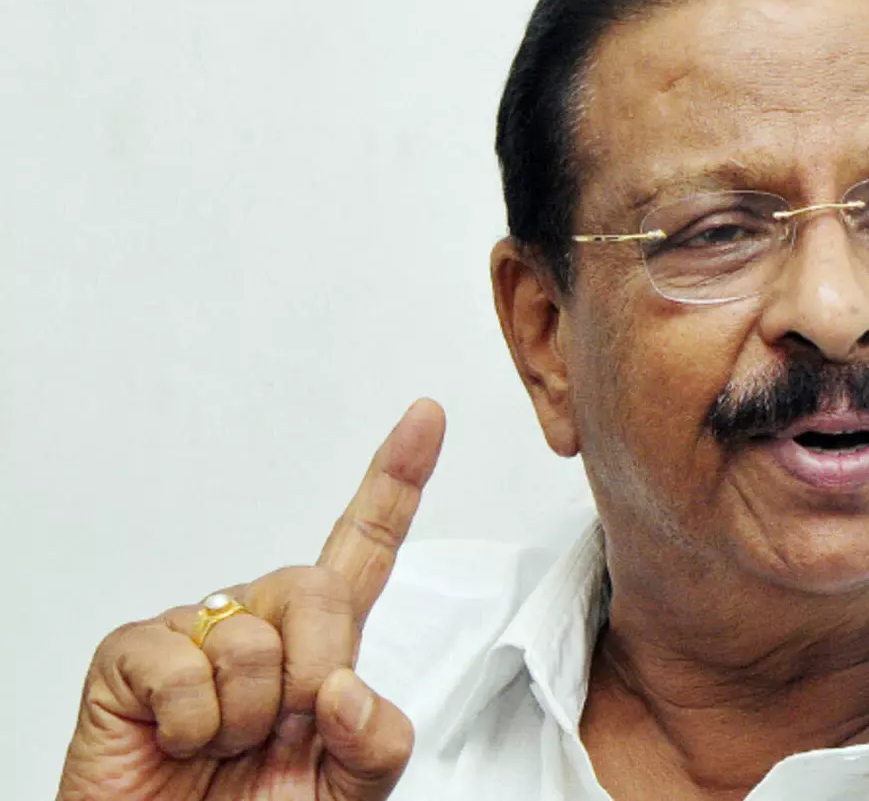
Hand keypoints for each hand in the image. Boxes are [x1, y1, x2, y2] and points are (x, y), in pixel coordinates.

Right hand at [57, 399, 446, 800]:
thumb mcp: (349, 791)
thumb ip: (376, 741)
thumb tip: (344, 685)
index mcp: (320, 644)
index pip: (364, 548)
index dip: (396, 482)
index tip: (426, 416)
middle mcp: (259, 622)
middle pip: (318, 589)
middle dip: (314, 672)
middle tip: (283, 734)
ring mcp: (193, 632)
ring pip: (251, 639)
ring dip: (248, 719)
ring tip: (221, 749)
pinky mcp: (131, 655)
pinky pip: (185, 667)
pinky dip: (194, 725)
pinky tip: (180, 744)